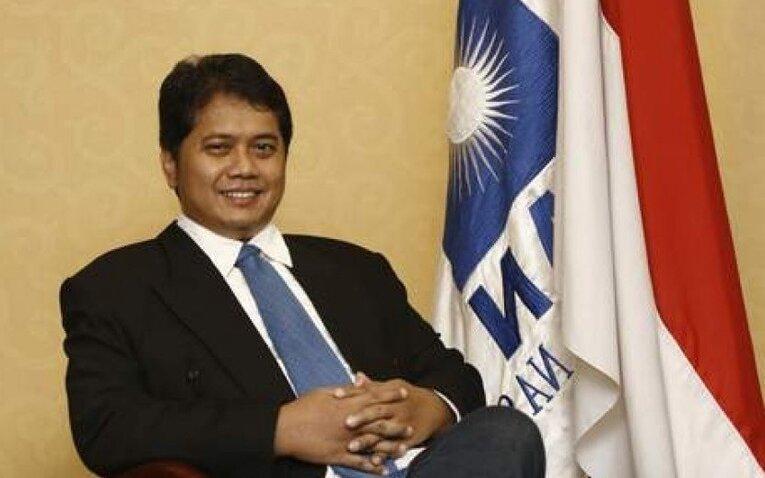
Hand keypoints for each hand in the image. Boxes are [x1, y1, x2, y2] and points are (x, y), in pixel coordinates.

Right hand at [274, 384, 407, 474]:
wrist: (285, 429)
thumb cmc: (302, 408)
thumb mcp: (324, 392)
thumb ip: (344, 390)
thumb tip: (357, 384)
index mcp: (347, 404)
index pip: (374, 397)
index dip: (390, 395)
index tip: (404, 393)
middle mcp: (350, 423)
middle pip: (379, 423)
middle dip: (397, 424)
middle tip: (411, 426)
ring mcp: (346, 441)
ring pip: (373, 445)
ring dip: (390, 448)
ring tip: (404, 450)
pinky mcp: (338, 456)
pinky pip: (359, 463)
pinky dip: (372, 467)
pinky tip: (382, 470)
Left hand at [337, 373, 453, 457]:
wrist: (435, 409)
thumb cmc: (408, 396)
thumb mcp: (393, 387)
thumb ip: (373, 386)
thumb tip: (357, 376)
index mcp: (389, 395)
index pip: (368, 392)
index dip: (352, 393)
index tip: (336, 394)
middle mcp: (396, 409)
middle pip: (377, 412)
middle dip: (361, 417)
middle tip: (346, 422)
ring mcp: (402, 425)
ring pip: (383, 433)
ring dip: (368, 440)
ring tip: (352, 447)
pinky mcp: (407, 440)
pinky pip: (395, 448)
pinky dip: (385, 455)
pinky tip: (373, 461)